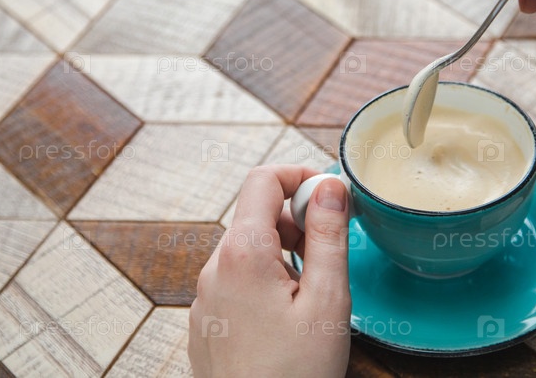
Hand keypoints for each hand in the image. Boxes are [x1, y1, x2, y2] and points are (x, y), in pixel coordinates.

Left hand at [189, 165, 351, 377]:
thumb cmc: (294, 373)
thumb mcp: (327, 300)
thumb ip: (328, 235)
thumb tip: (330, 186)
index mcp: (243, 253)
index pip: (262, 179)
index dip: (299, 176)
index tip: (329, 196)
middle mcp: (214, 267)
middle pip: (254, 213)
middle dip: (296, 219)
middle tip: (328, 251)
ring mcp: (205, 295)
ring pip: (246, 247)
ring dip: (282, 251)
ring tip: (310, 291)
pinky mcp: (206, 318)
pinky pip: (235, 278)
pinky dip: (264, 277)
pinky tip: (286, 315)